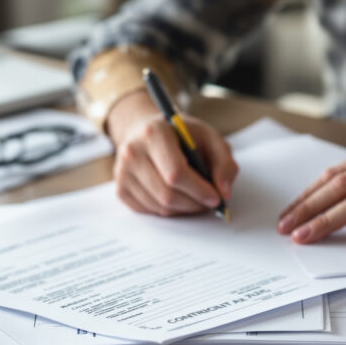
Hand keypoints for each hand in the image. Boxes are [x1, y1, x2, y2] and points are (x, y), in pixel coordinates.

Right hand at [106, 90, 237, 215]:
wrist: (148, 132)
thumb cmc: (181, 136)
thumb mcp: (210, 138)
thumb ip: (224, 163)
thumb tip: (224, 192)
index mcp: (154, 133)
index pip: (176, 173)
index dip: (199, 190)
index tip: (216, 198)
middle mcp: (132, 152)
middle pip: (167, 195)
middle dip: (194, 204)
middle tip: (209, 202)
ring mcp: (123, 173)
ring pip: (160, 207)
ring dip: (184, 209)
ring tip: (195, 198)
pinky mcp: (121, 190)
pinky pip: (150, 212)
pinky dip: (169, 210)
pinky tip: (177, 196)